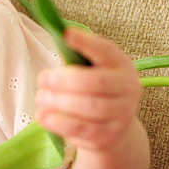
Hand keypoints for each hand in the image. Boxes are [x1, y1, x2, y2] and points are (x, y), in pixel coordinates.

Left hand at [35, 28, 141, 151]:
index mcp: (120, 64)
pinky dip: (60, 123)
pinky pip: (83, 129)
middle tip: (43, 78)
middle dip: (65, 80)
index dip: (86, 42)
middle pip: (96, 83)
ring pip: (90, 108)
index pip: (105, 51)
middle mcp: (128, 88)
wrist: (112, 124)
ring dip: (60, 102)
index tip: (66, 33)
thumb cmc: (94, 87)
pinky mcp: (109, 135)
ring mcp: (122, 114)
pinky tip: (43, 116)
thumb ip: (76, 55)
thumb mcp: (90, 67)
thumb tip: (56, 34)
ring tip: (40, 97)